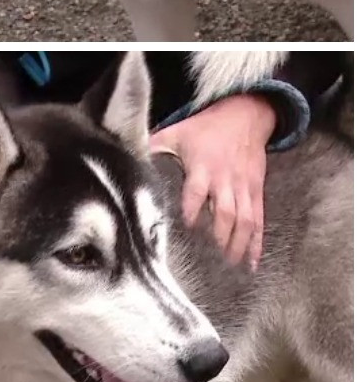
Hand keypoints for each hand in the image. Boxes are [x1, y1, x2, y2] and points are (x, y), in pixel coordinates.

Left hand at [150, 94, 274, 269]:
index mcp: (202, 167)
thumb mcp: (177, 132)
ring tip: (232, 265)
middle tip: (212, 259)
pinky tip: (253, 263)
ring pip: (245, 219)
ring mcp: (243, 187)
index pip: (196, 191)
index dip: (191, 209)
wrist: (245, 116)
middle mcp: (225, 180)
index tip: (186, 227)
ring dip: (239, 244)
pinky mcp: (256, 191)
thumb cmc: (206, 127)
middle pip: (225, 211)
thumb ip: (154, 146)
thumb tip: (123, 153)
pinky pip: (259, 219)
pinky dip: (258, 242)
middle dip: (219, 236)